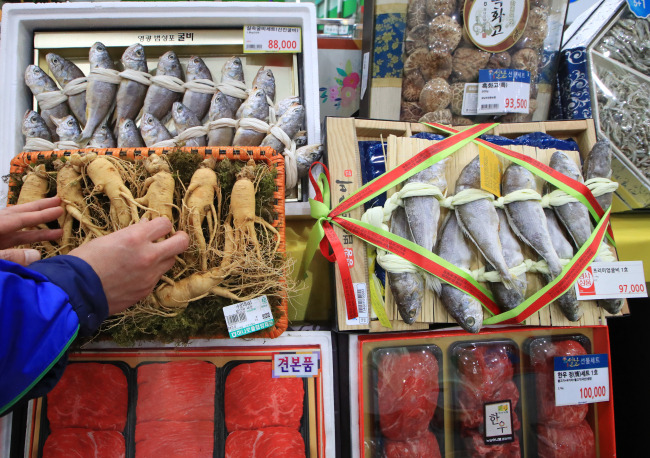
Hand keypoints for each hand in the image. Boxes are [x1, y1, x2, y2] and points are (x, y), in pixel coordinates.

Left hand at [0, 197, 62, 265]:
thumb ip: (11, 257)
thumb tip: (36, 255)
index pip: (20, 219)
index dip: (40, 215)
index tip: (59, 210)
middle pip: (18, 214)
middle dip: (39, 207)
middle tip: (57, 200)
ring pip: (17, 225)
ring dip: (37, 221)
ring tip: (55, 216)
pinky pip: (14, 237)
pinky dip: (28, 234)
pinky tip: (40, 234)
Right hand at [69, 217, 188, 314]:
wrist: (76, 291)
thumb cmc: (84, 261)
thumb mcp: (107, 239)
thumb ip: (131, 233)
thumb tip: (146, 226)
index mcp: (136, 238)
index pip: (165, 224)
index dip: (162, 224)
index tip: (157, 226)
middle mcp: (148, 256)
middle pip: (181, 243)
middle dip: (179, 238)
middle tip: (174, 238)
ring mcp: (150, 275)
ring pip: (171, 261)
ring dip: (164, 257)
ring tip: (149, 257)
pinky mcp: (146, 290)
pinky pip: (156, 278)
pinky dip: (151, 273)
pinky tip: (135, 274)